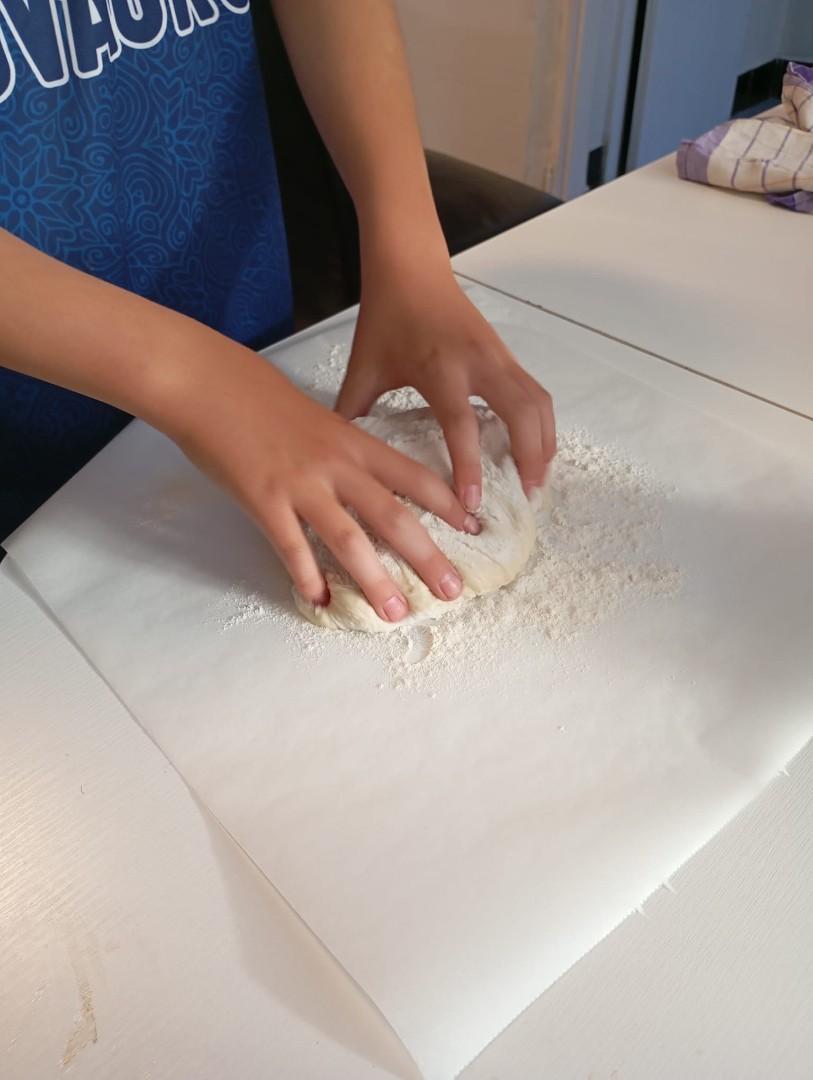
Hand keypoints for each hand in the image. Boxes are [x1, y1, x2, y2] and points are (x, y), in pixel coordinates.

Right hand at [170, 348, 478, 620]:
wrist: (211, 383)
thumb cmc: (263, 399)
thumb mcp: (320, 419)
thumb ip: (345, 451)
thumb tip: (365, 482)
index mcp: (356, 442)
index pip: (416, 476)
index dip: (449, 505)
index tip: (475, 530)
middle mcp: (338, 465)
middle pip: (394, 516)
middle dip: (427, 556)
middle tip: (452, 591)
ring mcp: (301, 484)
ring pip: (349, 539)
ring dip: (375, 579)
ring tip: (395, 613)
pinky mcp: (264, 500)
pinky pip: (291, 547)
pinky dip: (308, 576)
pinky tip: (321, 600)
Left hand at [337, 257, 555, 511]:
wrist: (411, 269)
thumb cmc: (386, 319)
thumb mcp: (363, 368)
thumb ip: (353, 413)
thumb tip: (343, 458)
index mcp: (439, 368)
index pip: (461, 424)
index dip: (469, 466)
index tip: (471, 503)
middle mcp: (478, 362)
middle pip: (521, 414)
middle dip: (529, 458)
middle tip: (525, 498)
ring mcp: (499, 356)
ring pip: (538, 404)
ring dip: (544, 443)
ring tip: (536, 481)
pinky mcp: (508, 355)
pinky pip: (536, 394)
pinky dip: (543, 425)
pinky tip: (537, 450)